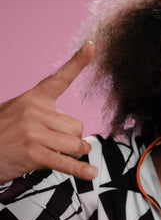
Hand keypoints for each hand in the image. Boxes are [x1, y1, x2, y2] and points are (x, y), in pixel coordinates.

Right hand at [0, 42, 97, 182]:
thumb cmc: (1, 132)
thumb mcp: (18, 112)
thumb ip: (45, 116)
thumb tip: (76, 136)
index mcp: (33, 98)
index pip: (60, 78)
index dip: (78, 62)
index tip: (92, 46)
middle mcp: (35, 112)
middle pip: (77, 126)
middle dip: (73, 139)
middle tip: (58, 144)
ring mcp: (35, 133)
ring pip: (76, 145)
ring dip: (74, 154)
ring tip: (60, 155)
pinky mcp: (34, 154)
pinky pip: (66, 162)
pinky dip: (80, 170)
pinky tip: (91, 173)